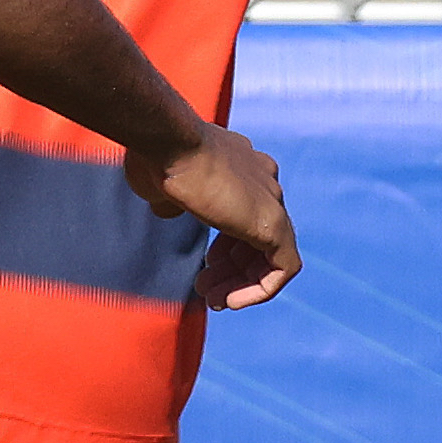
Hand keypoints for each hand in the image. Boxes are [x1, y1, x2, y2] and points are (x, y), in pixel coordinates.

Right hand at [125, 122, 298, 308]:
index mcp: (244, 168)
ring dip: (243, 283)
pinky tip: (231, 301)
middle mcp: (266, 182)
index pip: (244, 215)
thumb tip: (169, 212)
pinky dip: (260, 290)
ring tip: (213, 299)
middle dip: (233, 269)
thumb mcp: (161, 185)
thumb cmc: (158, 158)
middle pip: (259, 238)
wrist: (171, 141)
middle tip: (205, 289)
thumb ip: (173, 202)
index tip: (205, 264)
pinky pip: (283, 268)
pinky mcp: (274, 224)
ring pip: (272, 255)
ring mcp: (273, 202)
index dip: (226, 248)